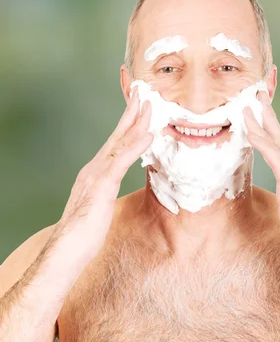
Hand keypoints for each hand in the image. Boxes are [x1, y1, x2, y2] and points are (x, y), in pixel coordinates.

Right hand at [54, 86, 153, 260]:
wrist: (68, 248)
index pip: (115, 143)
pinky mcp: (101, 185)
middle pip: (117, 136)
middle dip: (131, 114)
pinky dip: (134, 146)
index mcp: (96, 172)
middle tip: (144, 94)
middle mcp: (94, 168)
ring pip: (119, 143)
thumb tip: (110, 188)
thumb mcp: (100, 206)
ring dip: (136, 123)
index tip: (139, 108)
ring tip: (149, 106)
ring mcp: (96, 174)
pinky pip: (121, 161)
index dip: (127, 125)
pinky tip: (147, 135)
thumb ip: (106, 192)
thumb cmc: (85, 233)